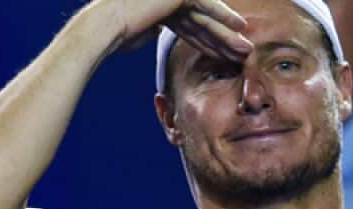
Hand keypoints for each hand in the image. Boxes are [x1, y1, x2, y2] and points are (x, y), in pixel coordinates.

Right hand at [97, 0, 252, 58]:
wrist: (106, 26)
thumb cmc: (116, 36)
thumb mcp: (140, 35)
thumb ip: (152, 30)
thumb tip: (157, 31)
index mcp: (163, 8)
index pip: (192, 28)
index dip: (209, 44)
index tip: (224, 58)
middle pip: (203, 22)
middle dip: (222, 40)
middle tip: (242, 53)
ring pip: (208, 17)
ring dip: (227, 33)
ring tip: (245, 48)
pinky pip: (208, 6)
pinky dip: (225, 16)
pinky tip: (241, 26)